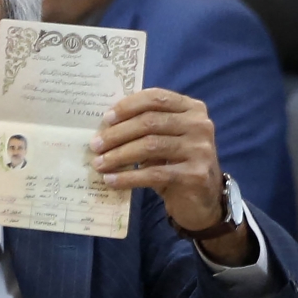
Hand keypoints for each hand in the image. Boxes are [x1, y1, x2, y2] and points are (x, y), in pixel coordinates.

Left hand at [90, 88, 252, 264]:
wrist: (202, 199)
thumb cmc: (176, 164)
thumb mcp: (165, 139)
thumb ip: (145, 126)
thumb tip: (105, 126)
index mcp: (192, 108)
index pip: (156, 98)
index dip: (128, 106)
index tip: (105, 119)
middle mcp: (200, 125)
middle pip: (149, 122)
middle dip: (117, 134)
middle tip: (95, 145)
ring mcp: (200, 149)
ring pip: (150, 146)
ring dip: (119, 155)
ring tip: (99, 163)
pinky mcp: (195, 175)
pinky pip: (153, 173)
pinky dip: (128, 177)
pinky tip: (111, 180)